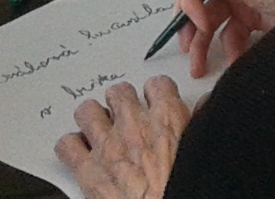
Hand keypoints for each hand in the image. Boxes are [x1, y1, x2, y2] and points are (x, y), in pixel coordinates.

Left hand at [55, 78, 190, 198]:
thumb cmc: (185, 189)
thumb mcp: (201, 149)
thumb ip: (201, 121)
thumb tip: (208, 105)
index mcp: (167, 119)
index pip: (157, 85)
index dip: (155, 93)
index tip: (155, 100)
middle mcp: (135, 125)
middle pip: (119, 92)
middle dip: (121, 102)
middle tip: (125, 116)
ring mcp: (108, 146)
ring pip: (88, 110)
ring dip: (92, 119)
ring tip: (98, 129)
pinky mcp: (88, 170)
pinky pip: (67, 145)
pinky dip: (71, 148)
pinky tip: (79, 154)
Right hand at [164, 0, 274, 76]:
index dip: (187, 1)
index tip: (196, 23)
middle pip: (199, 3)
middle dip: (190, 28)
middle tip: (184, 50)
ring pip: (214, 23)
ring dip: (204, 44)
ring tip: (198, 68)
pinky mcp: (256, 17)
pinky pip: (235, 35)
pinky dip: (232, 49)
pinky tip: (233, 62)